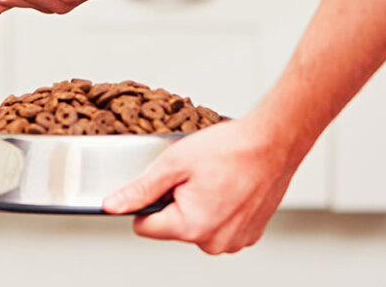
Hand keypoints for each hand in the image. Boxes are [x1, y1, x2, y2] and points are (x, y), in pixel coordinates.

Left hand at [101, 115, 303, 254]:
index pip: (144, 227)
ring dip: (197, 206)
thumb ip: (140, 189)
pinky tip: (228, 187)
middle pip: (172, 227)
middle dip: (175, 203)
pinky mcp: (249, 235)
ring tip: (213, 180)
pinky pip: (219, 226)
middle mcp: (214, 242)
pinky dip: (219, 209)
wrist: (274, 143)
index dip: (146, 202)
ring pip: (196, 226)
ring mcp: (234, 241)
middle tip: (193, 177)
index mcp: (191, 228)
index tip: (161, 183)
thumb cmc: (229, 149)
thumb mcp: (173, 163)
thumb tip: (112, 206)